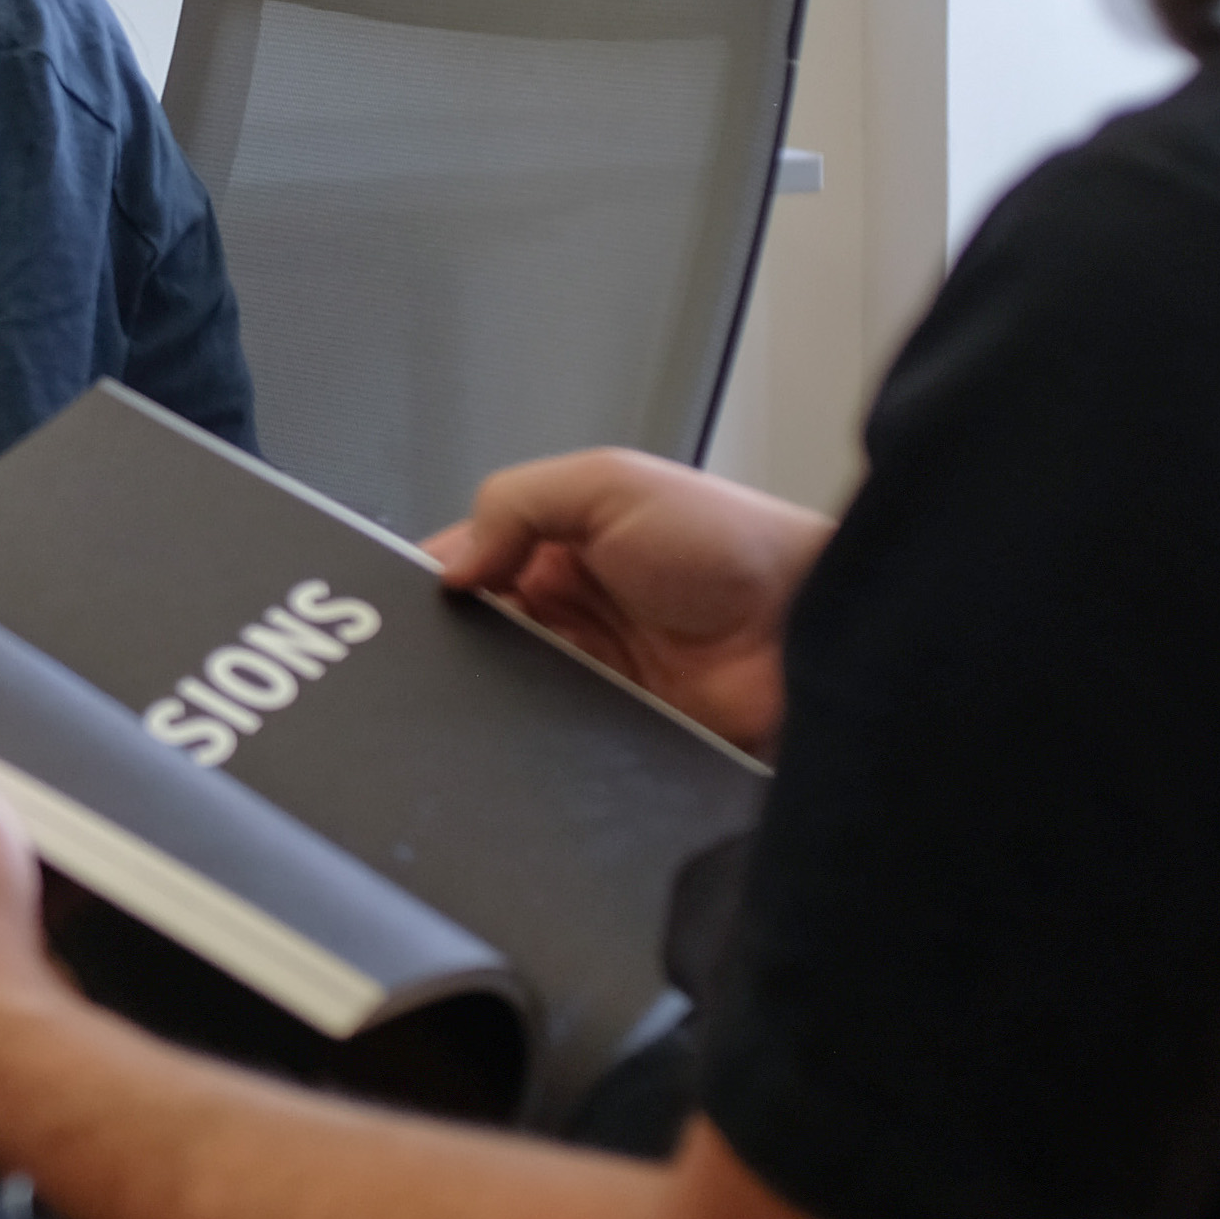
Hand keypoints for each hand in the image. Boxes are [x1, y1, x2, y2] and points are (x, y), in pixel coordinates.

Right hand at [425, 448, 829, 756]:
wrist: (812, 632)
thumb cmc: (733, 546)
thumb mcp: (612, 483)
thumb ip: (517, 501)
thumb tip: (450, 566)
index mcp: (561, 540)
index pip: (470, 558)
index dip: (435, 575)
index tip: (407, 595)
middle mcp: (569, 606)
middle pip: (476, 627)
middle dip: (453, 635)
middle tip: (437, 645)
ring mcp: (587, 671)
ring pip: (500, 686)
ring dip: (487, 685)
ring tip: (478, 684)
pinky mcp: (608, 729)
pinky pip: (544, 735)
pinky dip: (525, 731)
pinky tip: (517, 723)